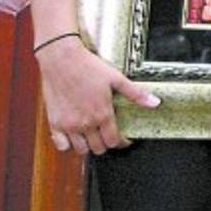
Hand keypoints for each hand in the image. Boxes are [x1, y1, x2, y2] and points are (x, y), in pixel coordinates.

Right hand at [36, 36, 159, 154]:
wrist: (62, 60)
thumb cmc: (89, 67)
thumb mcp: (116, 78)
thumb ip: (136, 94)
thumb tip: (155, 102)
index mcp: (102, 114)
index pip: (114, 141)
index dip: (122, 142)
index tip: (124, 138)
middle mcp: (86, 123)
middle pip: (99, 148)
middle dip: (106, 144)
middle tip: (109, 135)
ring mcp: (69, 125)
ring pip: (81, 150)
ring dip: (89, 146)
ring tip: (93, 135)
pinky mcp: (55, 123)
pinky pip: (61, 145)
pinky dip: (68, 145)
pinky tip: (74, 135)